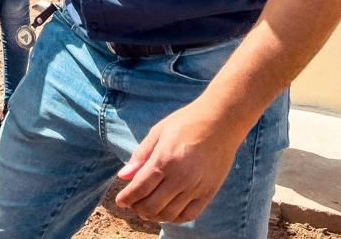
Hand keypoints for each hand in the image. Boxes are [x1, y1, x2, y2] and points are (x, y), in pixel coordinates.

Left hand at [115, 99, 245, 223]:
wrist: (221, 122)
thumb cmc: (186, 123)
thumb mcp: (158, 132)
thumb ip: (140, 156)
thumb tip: (123, 175)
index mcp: (164, 160)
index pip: (140, 188)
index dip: (126, 198)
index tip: (120, 201)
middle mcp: (180, 177)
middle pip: (152, 205)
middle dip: (138, 208)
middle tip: (132, 204)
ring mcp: (196, 187)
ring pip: (170, 214)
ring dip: (154, 216)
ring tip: (147, 209)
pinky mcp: (209, 192)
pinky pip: (190, 215)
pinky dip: (175, 218)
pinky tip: (167, 212)